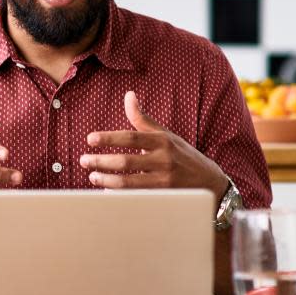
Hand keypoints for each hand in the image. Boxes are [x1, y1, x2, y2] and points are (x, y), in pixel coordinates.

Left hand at [79, 91, 227, 199]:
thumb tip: (129, 95)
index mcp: (162, 141)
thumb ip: (143, 119)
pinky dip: (120, 196)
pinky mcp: (164, 198)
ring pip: (130, 183)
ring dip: (107, 180)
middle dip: (102, 161)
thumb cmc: (182, 155)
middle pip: (127, 161)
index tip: (90, 139)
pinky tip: (106, 192)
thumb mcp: (165, 135)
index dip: (109, 138)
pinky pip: (137, 197)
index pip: (131, 137)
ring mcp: (165, 182)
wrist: (212, 183)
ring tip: (92, 176)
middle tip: (84, 160)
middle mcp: (164, 160)